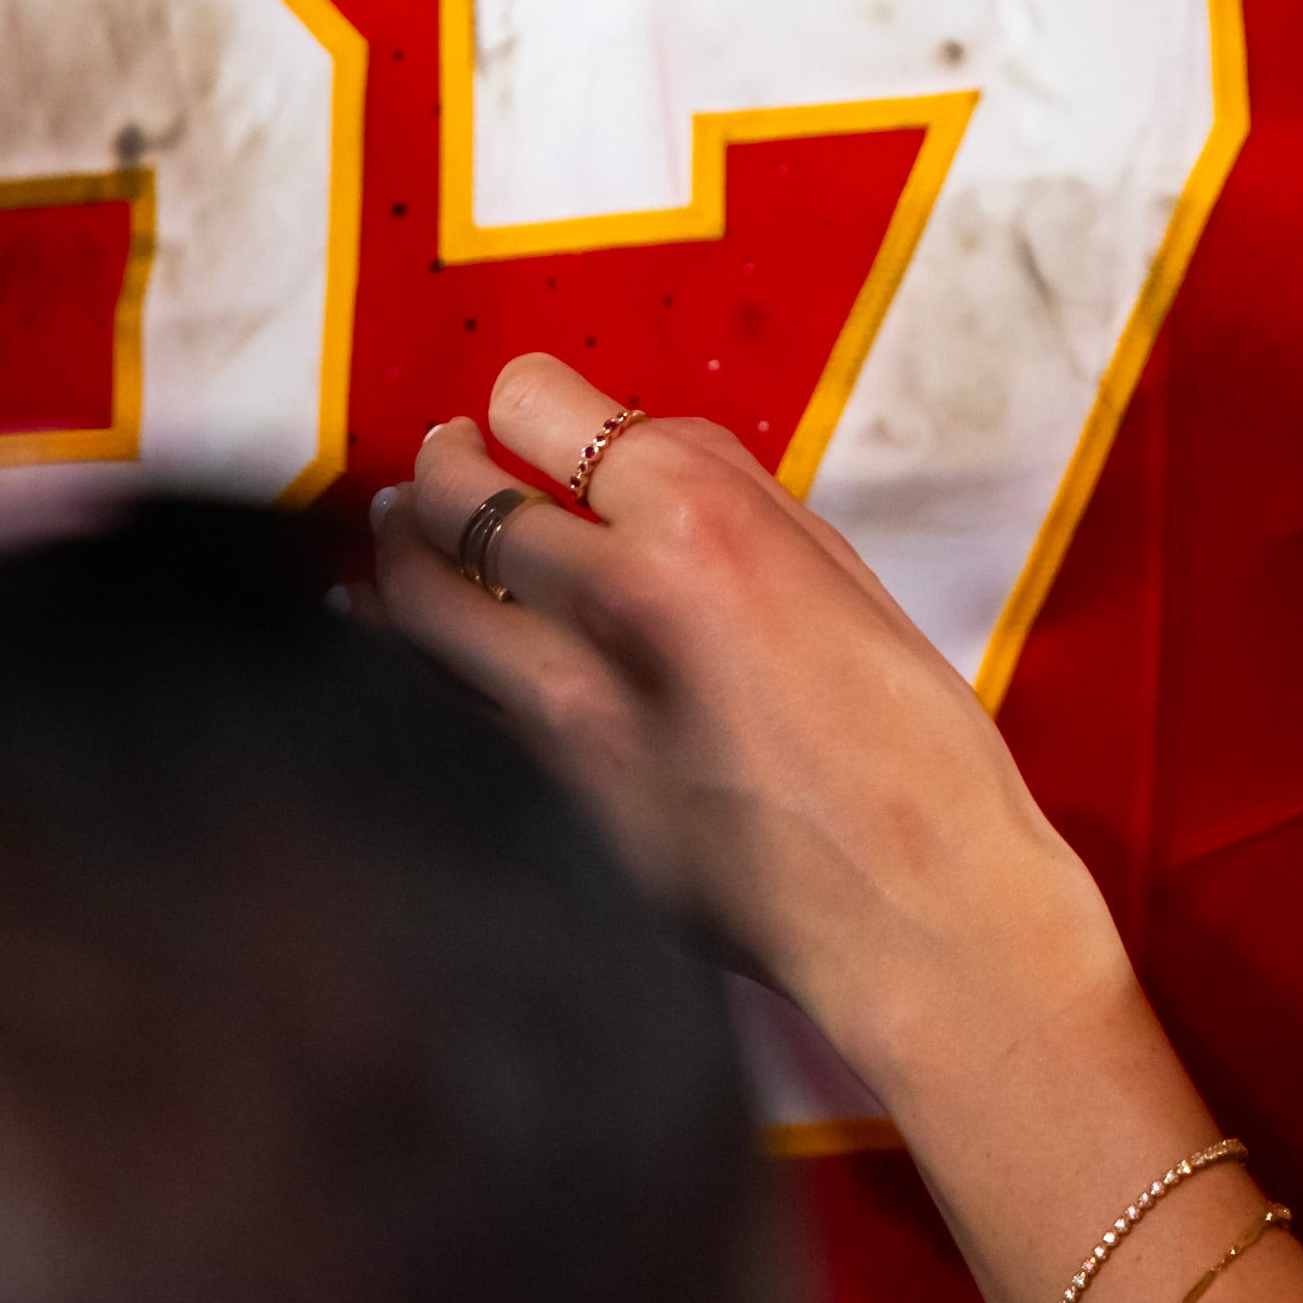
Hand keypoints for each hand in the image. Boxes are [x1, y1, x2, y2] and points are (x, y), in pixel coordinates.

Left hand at [374, 353, 1133, 1097]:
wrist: (909, 902)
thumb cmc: (904, 737)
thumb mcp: (832, 570)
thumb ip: (727, 494)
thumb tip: (632, 448)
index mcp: (700, 519)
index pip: (535, 405)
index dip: (522, 400)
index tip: (522, 413)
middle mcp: (610, 598)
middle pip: (455, 496)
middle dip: (440, 467)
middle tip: (440, 461)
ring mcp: (562, 707)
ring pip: (417, 600)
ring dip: (398, 553)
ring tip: (397, 533)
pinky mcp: (542, 794)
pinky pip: (440, 697)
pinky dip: (406, 653)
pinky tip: (394, 634)